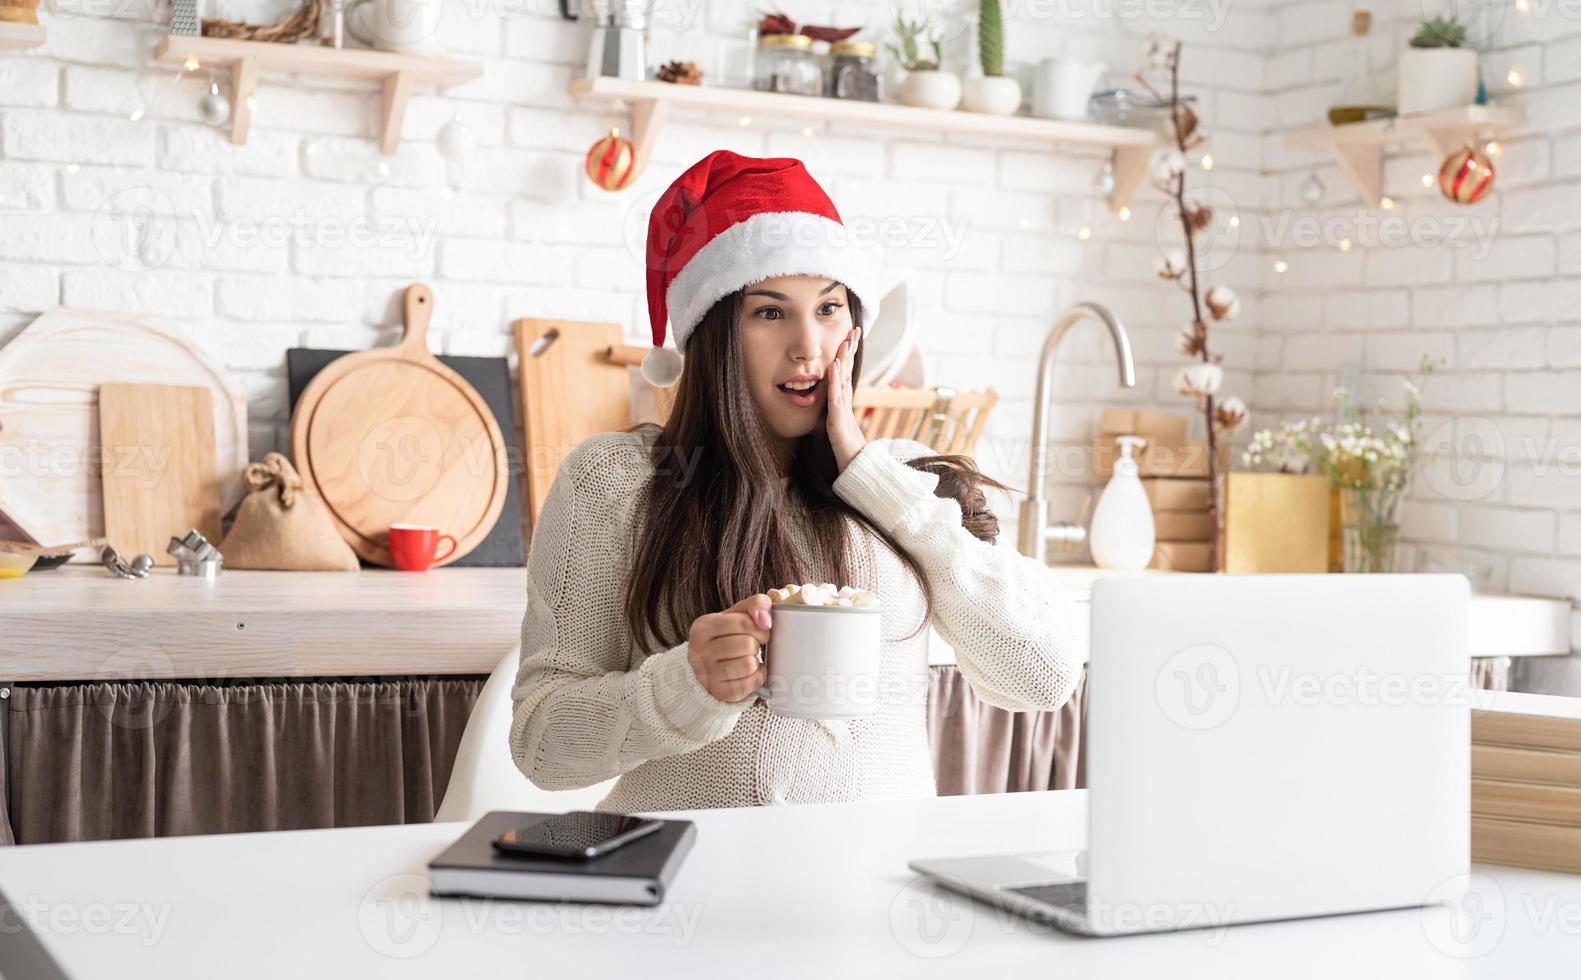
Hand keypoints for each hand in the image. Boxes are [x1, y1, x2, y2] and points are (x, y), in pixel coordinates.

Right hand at [686, 594, 771, 703]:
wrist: (710, 667)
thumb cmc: (728, 636)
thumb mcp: (737, 615)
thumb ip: (755, 604)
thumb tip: (766, 620)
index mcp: (702, 627)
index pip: (744, 622)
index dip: (760, 627)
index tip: (760, 631)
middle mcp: (699, 651)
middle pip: (747, 644)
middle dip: (757, 644)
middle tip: (753, 646)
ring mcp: (706, 674)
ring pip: (749, 664)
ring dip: (756, 661)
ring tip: (748, 658)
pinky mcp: (719, 692)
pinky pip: (751, 683)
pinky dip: (757, 677)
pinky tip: (748, 673)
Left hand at [826, 326, 865, 472]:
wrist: (854, 467)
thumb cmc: (846, 448)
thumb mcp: (838, 424)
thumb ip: (836, 410)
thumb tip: (832, 398)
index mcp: (843, 401)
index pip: (846, 372)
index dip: (848, 353)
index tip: (851, 336)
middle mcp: (845, 401)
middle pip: (848, 370)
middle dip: (851, 349)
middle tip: (855, 329)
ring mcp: (843, 409)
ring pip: (844, 379)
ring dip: (844, 358)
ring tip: (846, 340)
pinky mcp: (838, 420)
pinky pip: (835, 396)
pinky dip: (835, 379)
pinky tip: (834, 366)